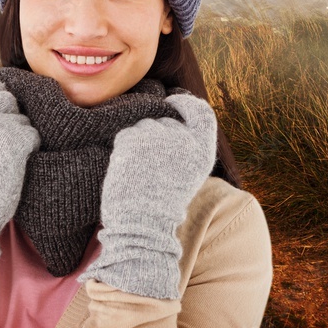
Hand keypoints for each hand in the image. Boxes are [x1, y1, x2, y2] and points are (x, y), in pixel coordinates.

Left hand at [79, 92, 217, 299]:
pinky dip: (125, 149)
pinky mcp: (131, 137)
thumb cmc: (164, 203)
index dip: (185, 103)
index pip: (200, 111)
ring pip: (144, 126)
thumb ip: (186, 143)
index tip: (174, 101)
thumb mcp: (189, 172)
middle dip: (157, 136)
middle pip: (166, 120)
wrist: (141, 226)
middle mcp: (182, 138)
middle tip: (151, 165)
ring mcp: (156, 135)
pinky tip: (130, 170)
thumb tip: (171, 111)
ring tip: (142, 172)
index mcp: (202, 149)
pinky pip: (126, 134)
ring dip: (140, 143)